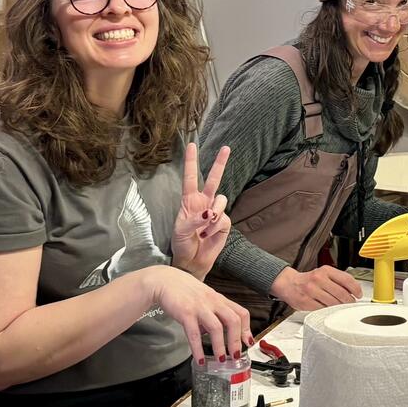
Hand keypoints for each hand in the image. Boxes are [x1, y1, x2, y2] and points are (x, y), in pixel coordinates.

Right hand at [144, 265, 250, 361]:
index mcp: (219, 299)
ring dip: (220, 347)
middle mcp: (212, 302)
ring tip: (220, 359)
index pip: (241, 313)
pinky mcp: (185, 313)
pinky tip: (200, 359)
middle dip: (236, 341)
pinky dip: (198, 349)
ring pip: (216, 328)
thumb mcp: (204, 298)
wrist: (164, 280)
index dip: (247, 329)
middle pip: (233, 321)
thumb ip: (213, 314)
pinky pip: (194, 334)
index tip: (248, 342)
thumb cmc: (184, 290)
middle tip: (235, 355)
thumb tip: (215, 334)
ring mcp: (200, 307)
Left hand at [171, 143, 231, 278]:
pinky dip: (215, 226)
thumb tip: (209, 213)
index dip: (190, 161)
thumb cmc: (182, 244)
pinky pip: (223, 217)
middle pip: (213, 179)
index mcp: (189, 201)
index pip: (190, 177)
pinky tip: (208, 234)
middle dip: (220, 163)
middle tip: (226, 148)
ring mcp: (215, 212)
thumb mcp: (180, 231)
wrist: (192, 261)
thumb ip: (193, 220)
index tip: (191, 145)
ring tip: (205, 226)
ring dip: (214, 212)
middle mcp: (203, 203)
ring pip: (221, 199)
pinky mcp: (224, 223)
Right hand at [271, 264, 361, 311]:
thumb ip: (338, 280)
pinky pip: (323, 309)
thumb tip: (354, 290)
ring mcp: (312, 291)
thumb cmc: (309, 280)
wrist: (288, 283)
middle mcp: (318, 279)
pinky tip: (329, 309)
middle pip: (342, 293)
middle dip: (349, 301)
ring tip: (341, 307)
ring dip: (340, 307)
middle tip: (351, 303)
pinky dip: (329, 311)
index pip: (347, 279)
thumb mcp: (323, 274)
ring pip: (333, 303)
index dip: (356, 289)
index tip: (359, 294)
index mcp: (325, 270)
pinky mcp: (306, 302)